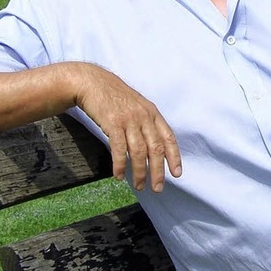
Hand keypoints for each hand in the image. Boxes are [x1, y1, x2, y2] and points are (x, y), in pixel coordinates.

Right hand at [74, 64, 181, 191]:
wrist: (93, 83)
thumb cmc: (116, 97)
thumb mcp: (138, 106)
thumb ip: (147, 123)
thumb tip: (154, 147)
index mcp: (152, 113)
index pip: (168, 138)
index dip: (174, 157)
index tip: (177, 174)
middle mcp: (144, 117)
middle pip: (156, 149)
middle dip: (158, 171)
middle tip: (157, 188)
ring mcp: (129, 120)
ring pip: (139, 152)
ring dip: (139, 172)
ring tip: (139, 186)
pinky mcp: (113, 124)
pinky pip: (119, 149)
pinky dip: (120, 165)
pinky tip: (119, 175)